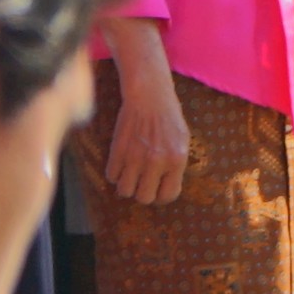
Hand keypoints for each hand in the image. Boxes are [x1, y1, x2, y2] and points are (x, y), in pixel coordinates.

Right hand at [92, 24, 194, 202]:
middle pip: (144, 198)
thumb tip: (167, 188)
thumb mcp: (182, 141)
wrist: (149, 95)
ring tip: (129, 175)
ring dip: (126, 186)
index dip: (161, 195)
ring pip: (125, 191)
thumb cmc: (168, 117)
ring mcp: (135, 156)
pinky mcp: (118, 150)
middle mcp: (157, 161)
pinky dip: (114, 173)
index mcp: (176, 160)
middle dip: (143, 193)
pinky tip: (120, 164)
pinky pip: (111, 176)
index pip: (168, 195)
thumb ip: (176, 165)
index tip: (157, 189)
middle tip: (142, 182)